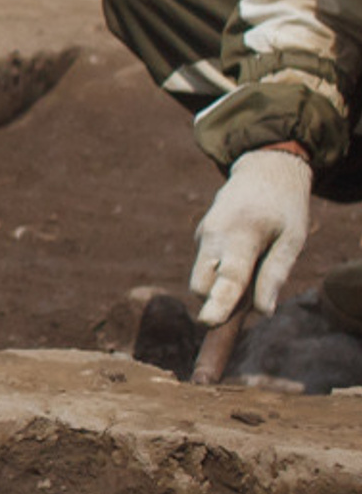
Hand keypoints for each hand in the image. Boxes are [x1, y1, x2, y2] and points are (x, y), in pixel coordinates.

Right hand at [190, 145, 311, 321]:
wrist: (262, 170)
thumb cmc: (284, 208)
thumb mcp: (292, 239)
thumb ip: (275, 274)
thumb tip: (263, 312)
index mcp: (242, 234)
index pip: (229, 277)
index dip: (219, 303)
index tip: (208, 323)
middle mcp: (213, 234)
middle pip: (202, 285)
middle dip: (219, 301)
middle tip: (256, 294)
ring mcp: (202, 235)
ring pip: (203, 278)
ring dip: (224, 287)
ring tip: (256, 262)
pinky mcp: (200, 237)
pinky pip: (208, 267)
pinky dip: (224, 273)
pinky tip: (246, 252)